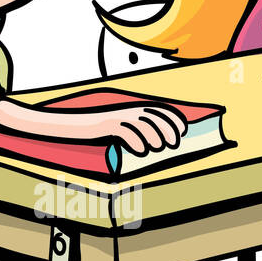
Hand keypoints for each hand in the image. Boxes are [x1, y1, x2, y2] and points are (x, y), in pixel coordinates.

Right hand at [74, 103, 188, 154]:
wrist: (79, 125)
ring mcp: (119, 117)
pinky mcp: (108, 125)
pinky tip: (140, 151)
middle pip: (155, 118)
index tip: (183, 131)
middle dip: (168, 131)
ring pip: (143, 125)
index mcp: (136, 108)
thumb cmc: (105, 129)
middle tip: (171, 146)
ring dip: (154, 139)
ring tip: (154, 150)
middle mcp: (130, 110)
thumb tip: (162, 140)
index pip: (162, 110)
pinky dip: (137, 144)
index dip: (175, 119)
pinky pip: (126, 132)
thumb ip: (141, 127)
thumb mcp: (125, 124)